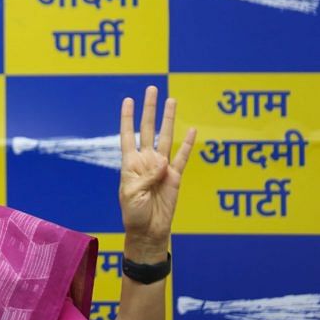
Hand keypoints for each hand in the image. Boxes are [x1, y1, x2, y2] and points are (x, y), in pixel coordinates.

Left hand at [119, 86, 196, 260]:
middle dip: (150, 109)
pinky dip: (188, 143)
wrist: (148, 230)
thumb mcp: (131, 194)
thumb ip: (146, 176)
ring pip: (166, 137)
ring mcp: (161, 167)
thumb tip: (163, 161)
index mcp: (130, 163)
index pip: (128, 134)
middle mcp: (146, 160)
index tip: (128, 100)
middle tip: (152, 89)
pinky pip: (183, 157)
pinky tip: (192, 129)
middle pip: (149, 129)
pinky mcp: (176, 177)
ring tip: (172, 100)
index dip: (127, 117)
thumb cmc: (133, 213)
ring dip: (169, 119)